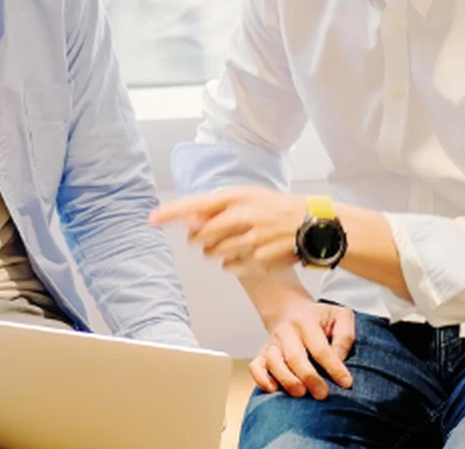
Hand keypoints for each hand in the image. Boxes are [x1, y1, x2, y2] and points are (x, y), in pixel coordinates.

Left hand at [150, 188, 306, 275]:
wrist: (312, 223)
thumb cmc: (274, 209)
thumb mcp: (246, 198)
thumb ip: (217, 209)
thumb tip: (187, 221)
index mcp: (236, 197)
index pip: (194, 204)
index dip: (170, 213)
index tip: (151, 219)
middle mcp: (242, 215)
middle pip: (200, 236)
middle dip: (200, 240)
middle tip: (212, 238)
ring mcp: (251, 238)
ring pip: (214, 254)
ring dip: (216, 253)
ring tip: (234, 244)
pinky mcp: (260, 258)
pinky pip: (231, 267)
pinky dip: (232, 265)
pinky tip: (244, 256)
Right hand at [251, 299, 355, 399]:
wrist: (291, 310)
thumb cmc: (320, 318)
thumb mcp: (340, 317)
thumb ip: (344, 336)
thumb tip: (339, 360)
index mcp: (307, 321)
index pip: (320, 348)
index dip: (334, 367)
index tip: (346, 383)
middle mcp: (286, 332)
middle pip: (294, 357)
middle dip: (309, 377)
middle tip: (322, 394)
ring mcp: (272, 342)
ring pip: (273, 362)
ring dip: (287, 380)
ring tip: (300, 393)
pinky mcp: (263, 353)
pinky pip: (255, 366)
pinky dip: (262, 379)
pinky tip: (274, 388)